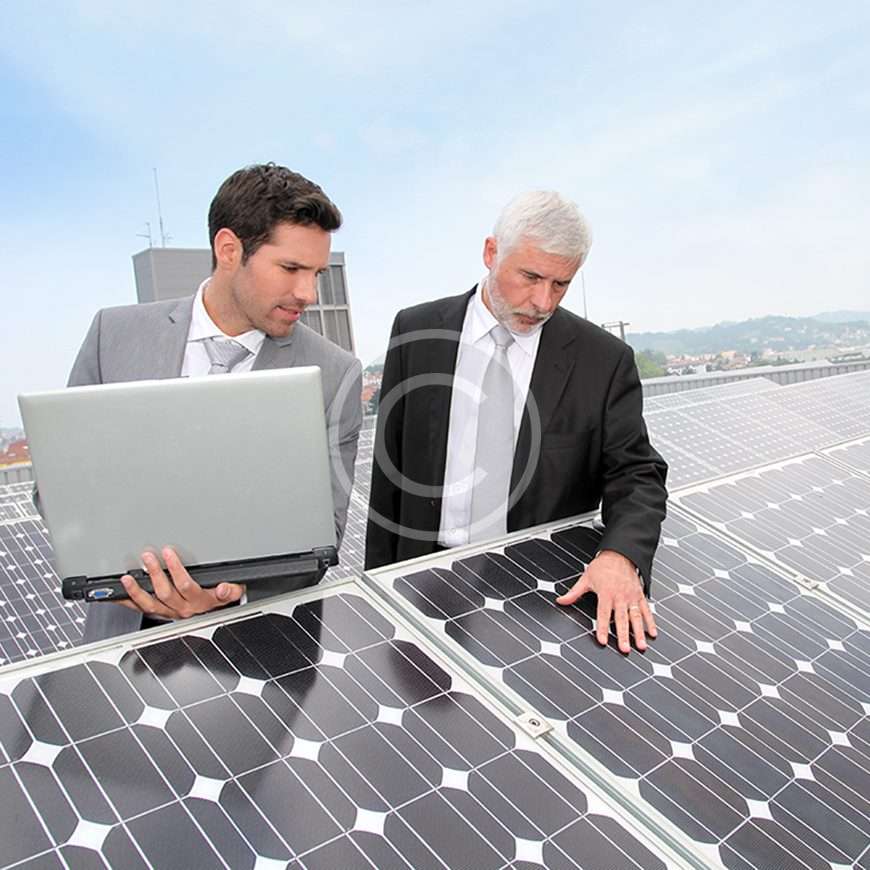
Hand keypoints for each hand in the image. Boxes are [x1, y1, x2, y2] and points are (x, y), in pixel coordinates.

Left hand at [117, 547, 244, 619]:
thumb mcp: (235, 590)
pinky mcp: (161, 613)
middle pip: (165, 593)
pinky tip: (120, 594)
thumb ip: (232, 590)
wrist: (217, 613)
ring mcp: (170, 612)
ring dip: (138, 591)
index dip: (176, 569)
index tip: (169, 553)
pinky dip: (129, 602)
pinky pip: (142, 610)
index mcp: (200, 601)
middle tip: (148, 556)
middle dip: (155, 574)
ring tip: (129, 577)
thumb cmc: (222, 597)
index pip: (186, 586)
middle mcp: (183, 609)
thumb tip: (225, 588)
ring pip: (150, 604)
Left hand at [556, 549, 656, 653]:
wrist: (619, 554)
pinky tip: (653, 633)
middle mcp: (620, 596)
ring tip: (641, 646)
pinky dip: (650, 621)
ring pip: (636, 617)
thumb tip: (560, 601)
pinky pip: (646, 610)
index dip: (602, 628)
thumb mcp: (586, 578)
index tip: (602, 641)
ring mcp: (631, 597)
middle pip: (621, 619)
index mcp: (606, 593)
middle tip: (624, 649)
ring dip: (638, 632)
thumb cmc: (602, 566)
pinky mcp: (639, 595)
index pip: (603, 614)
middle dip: (622, 635)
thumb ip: (574, 592)